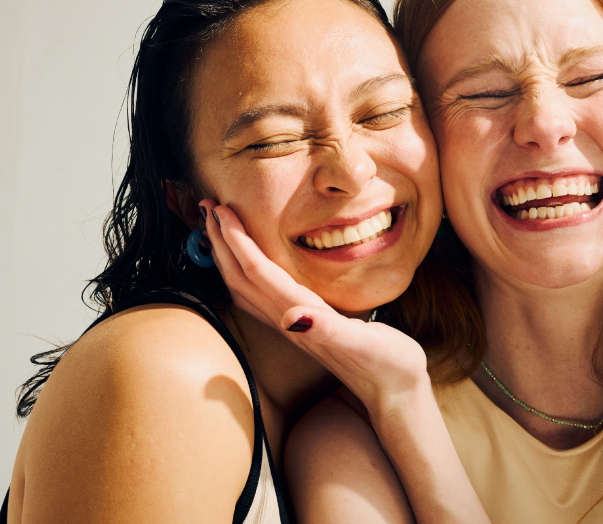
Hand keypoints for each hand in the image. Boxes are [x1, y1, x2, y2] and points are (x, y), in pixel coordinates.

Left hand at [198, 200, 429, 414]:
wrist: (395, 394)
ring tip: (219, 230)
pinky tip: (252, 265)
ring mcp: (294, 327)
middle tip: (207, 208)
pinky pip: (262, 298)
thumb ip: (329, 330)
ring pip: (246, 289)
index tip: (221, 210)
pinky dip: (246, 275)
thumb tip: (292, 318)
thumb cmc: (387, 366)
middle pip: (241, 279)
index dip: (237, 241)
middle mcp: (290, 322)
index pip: (257, 272)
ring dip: (228, 258)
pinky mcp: (303, 329)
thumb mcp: (365, 344)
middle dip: (221, 243)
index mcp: (302, 316)